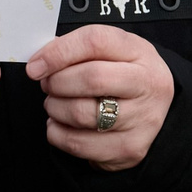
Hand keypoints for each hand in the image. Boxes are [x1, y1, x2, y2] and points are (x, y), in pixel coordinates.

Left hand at [25, 25, 174, 168]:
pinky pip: (79, 144)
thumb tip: (40, 61)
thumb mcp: (111, 51)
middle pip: (91, 79)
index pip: (95, 42)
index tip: (36, 65)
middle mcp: (147, 84)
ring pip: (82, 114)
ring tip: (55, 103)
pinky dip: (58, 133)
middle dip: (57, 82)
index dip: (58, 53)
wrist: (155, 108)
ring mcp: (142, 119)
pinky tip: (61, 124)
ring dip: (55, 108)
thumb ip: (78, 50)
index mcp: (138, 51)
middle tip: (47, 84)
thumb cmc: (123, 74)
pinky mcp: (130, 148)